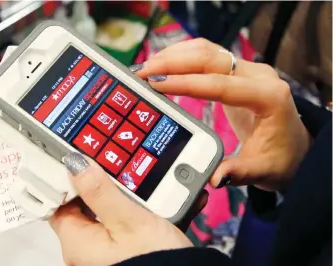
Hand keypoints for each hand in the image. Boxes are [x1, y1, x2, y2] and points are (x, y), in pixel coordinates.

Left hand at [49, 153, 207, 265]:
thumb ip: (100, 192)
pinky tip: (141, 198)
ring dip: (114, 195)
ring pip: (100, 213)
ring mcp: (102, 252)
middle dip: (95, 184)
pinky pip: (115, 223)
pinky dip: (125, 209)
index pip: (57, 203)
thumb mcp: (129, 221)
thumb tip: (75, 164)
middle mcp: (84, 250)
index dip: (65, 179)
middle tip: (111, 162)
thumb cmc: (155, 258)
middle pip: (80, 207)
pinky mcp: (120, 251)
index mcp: (77, 243)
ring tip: (130, 176)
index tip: (80, 158)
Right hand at [132, 38, 311, 190]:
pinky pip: (207, 56)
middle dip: (173, 62)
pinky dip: (183, 57)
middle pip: (211, 57)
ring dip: (175, 55)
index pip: (220, 84)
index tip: (156, 85)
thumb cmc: (280, 158)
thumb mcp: (263, 170)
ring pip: (207, 50)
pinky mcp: (236, 72)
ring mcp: (247, 70)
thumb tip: (214, 178)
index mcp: (267, 97)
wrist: (294, 147)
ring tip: (146, 67)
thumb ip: (239, 172)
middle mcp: (258, 76)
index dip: (186, 83)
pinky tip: (164, 65)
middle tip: (142, 72)